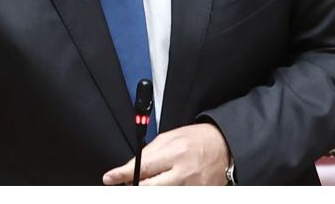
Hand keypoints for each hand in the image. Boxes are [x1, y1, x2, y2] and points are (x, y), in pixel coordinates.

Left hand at [102, 123, 229, 185]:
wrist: (224, 147)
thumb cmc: (196, 139)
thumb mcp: (169, 138)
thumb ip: (148, 153)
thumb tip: (128, 168)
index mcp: (175, 153)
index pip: (143, 167)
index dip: (123, 174)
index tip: (110, 178)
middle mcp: (184, 172)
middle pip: (149, 188)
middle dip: (135, 186)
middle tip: (129, 182)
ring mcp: (192, 187)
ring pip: (160, 195)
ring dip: (149, 190)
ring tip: (151, 181)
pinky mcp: (199, 195)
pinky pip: (175, 197)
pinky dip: (166, 192)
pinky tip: (166, 185)